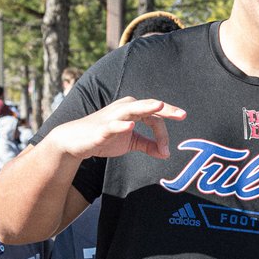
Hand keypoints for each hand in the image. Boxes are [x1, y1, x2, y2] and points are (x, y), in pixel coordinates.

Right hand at [51, 96, 185, 160]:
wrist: (75, 142)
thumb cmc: (105, 138)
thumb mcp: (130, 142)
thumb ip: (148, 145)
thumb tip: (166, 153)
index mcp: (133, 110)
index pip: (155, 118)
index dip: (163, 135)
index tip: (166, 152)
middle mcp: (125, 108)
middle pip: (149, 107)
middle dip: (167, 110)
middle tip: (183, 115)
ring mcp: (113, 116)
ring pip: (133, 109)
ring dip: (147, 107)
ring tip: (160, 105)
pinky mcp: (102, 128)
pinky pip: (113, 125)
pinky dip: (122, 125)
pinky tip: (130, 126)